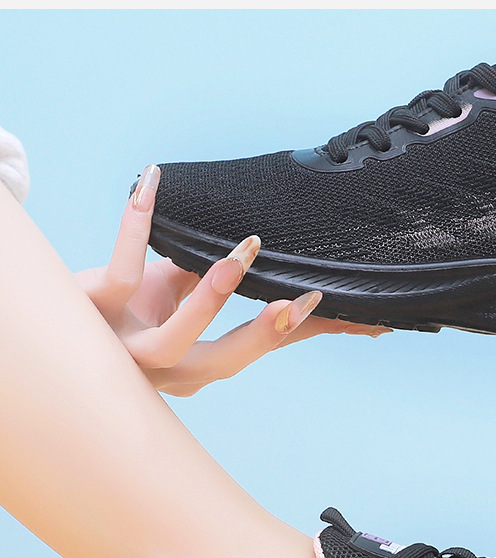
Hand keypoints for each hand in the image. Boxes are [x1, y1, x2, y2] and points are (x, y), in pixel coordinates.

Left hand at [76, 164, 388, 395]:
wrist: (58, 324)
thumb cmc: (125, 308)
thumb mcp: (182, 294)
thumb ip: (222, 284)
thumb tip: (272, 254)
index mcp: (199, 363)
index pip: (266, 347)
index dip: (312, 334)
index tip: (364, 321)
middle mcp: (170, 366)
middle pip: (230, 361)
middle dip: (269, 332)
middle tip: (304, 301)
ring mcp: (131, 344)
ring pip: (178, 338)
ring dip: (214, 298)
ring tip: (244, 256)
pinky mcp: (97, 311)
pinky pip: (121, 270)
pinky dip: (137, 224)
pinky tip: (152, 181)